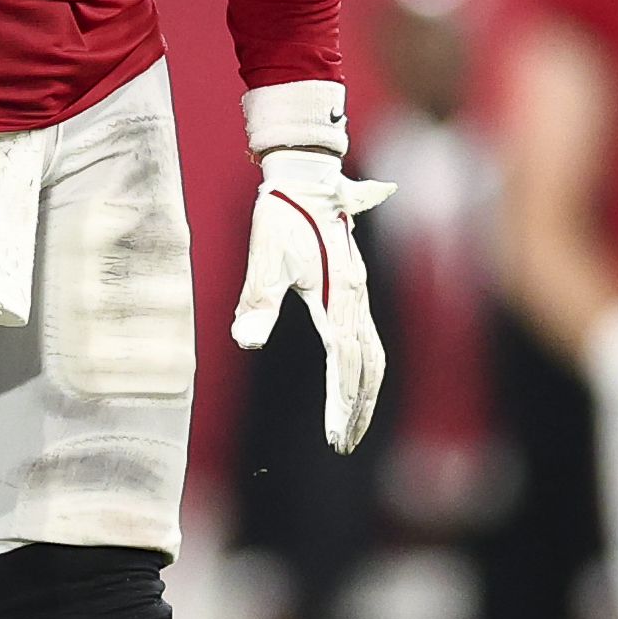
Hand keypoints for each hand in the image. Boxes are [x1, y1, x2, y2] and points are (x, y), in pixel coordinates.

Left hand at [229, 82, 392, 451]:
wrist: (306, 175)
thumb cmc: (282, 213)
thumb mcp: (263, 256)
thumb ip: (257, 299)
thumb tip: (244, 342)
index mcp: (339, 297)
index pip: (346, 363)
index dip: (341, 402)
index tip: (333, 436)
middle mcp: (356, 299)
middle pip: (369, 367)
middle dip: (359, 409)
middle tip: (341, 444)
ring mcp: (358, 295)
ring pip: (373, 355)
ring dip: (364, 393)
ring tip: (347, 425)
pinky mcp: (353, 289)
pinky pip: (366, 339)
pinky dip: (363, 370)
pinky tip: (354, 384)